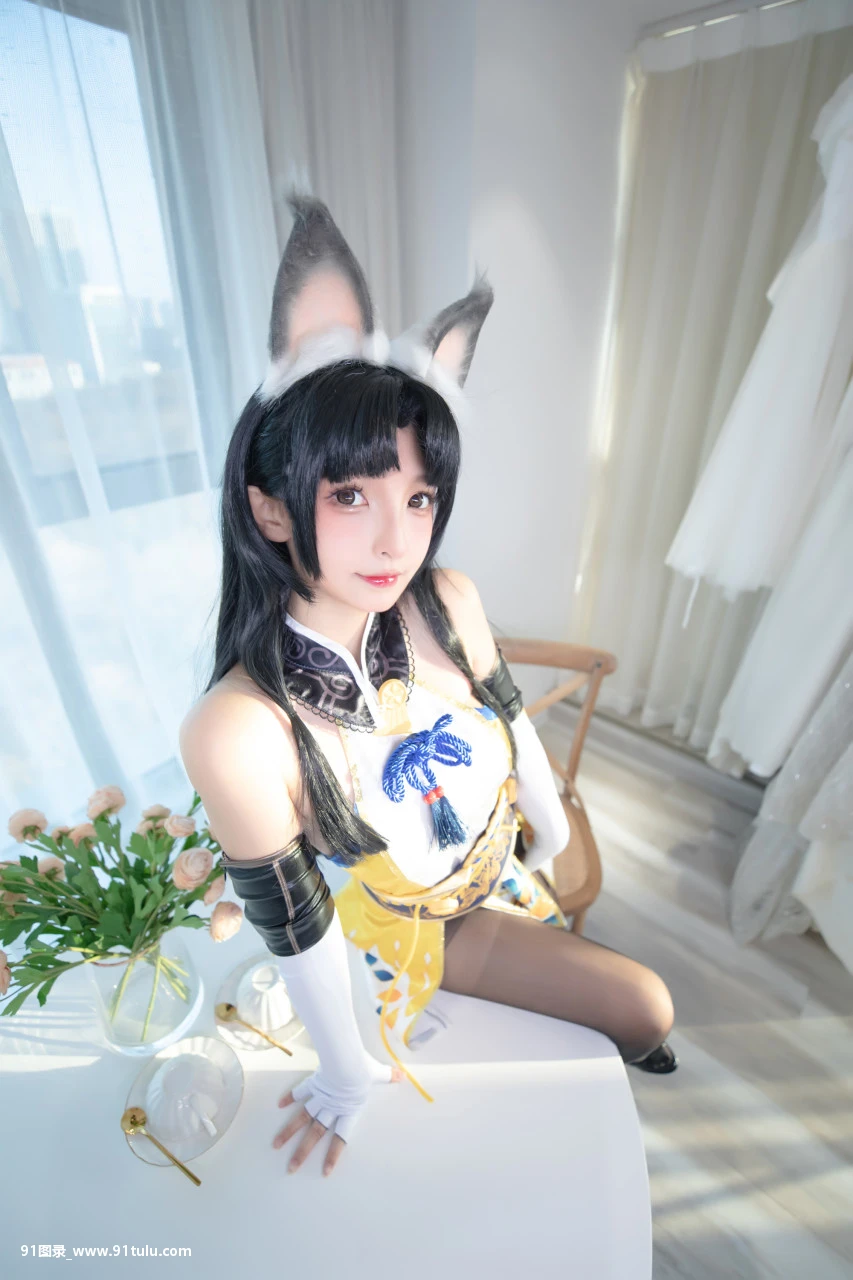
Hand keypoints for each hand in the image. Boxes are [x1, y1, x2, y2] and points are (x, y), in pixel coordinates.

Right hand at [272, 1055, 405, 1176]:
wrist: (345, 1059)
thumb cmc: (363, 1069)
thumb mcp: (378, 1074)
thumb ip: (388, 1077)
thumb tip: (402, 1076)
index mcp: (348, 1110)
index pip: (340, 1137)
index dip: (333, 1155)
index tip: (325, 1172)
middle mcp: (331, 1108)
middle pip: (315, 1134)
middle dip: (303, 1152)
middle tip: (291, 1168)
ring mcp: (319, 1097)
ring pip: (302, 1118)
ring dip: (289, 1132)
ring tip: (276, 1145)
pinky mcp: (312, 1083)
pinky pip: (300, 1092)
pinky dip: (290, 1097)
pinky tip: (280, 1106)